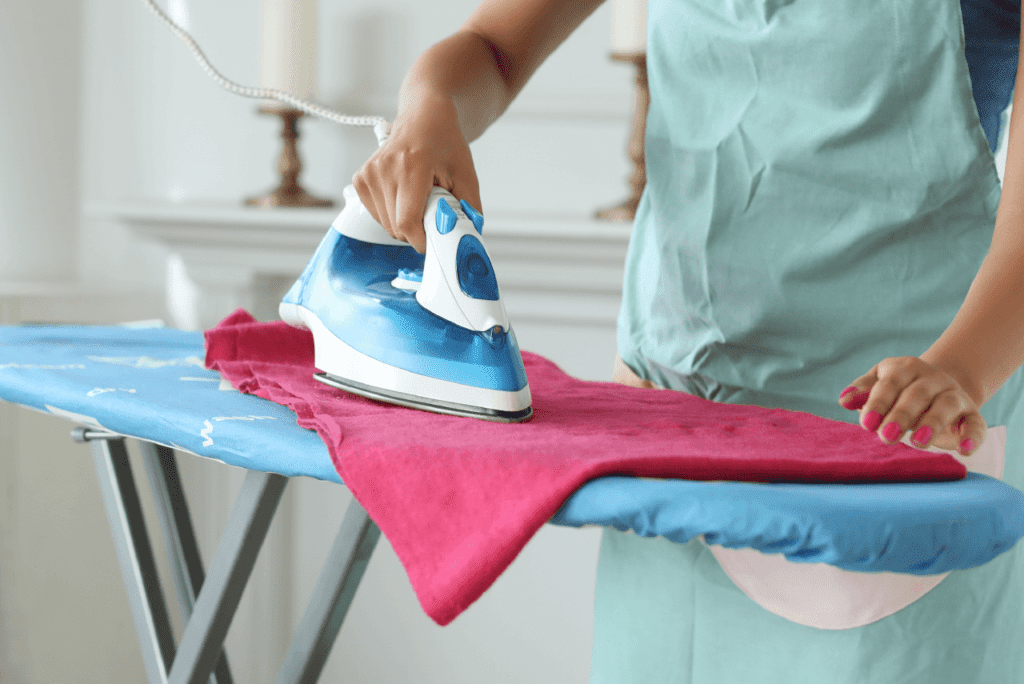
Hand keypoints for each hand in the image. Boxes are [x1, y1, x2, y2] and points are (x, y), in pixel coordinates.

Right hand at [352, 93, 481, 253]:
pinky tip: (404, 195)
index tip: (434, 241)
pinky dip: (392, 213)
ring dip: (405, 221)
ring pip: (386, 225)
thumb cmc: (444, 142)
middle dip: (417, 229)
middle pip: (396, 227)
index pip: (406, 222)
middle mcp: (384, 169)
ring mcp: (369, 173)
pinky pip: (377, 215)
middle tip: (432, 209)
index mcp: (411, 166)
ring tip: (418, 197)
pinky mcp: (361, 179)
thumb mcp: (466, 175)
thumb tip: (467, 240)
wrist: (423, 117)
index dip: (422, 240)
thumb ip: (468, 210)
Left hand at [838, 356, 985, 455]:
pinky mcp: (972, 414)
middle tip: (886, 437)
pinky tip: (963, 450)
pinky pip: (976, 423)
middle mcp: (933, 379)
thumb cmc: (898, 390)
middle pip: (917, 394)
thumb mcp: (879, 384)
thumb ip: (862, 391)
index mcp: (906, 368)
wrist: (939, 387)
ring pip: (946, 405)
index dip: (878, 403)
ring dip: (932, 423)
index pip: (890, 383)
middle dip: (901, 416)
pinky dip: (972, 436)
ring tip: (918, 443)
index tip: (867, 424)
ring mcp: (954, 395)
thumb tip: (843, 400)